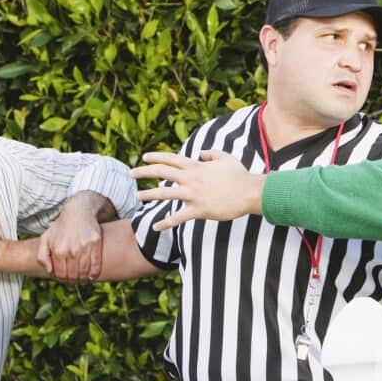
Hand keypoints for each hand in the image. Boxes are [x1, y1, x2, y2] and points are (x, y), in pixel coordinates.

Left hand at [38, 192, 105, 280]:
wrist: (78, 211)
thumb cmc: (61, 226)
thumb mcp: (46, 237)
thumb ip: (42, 255)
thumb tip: (49, 271)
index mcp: (58, 251)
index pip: (60, 274)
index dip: (63, 279)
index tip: (66, 279)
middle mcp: (71, 250)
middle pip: (73, 275)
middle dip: (74, 280)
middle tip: (75, 280)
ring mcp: (84, 247)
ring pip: (85, 272)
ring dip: (83, 279)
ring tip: (83, 279)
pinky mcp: (96, 243)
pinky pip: (96, 264)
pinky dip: (94, 273)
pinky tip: (92, 276)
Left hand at [131, 150, 263, 230]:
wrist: (250, 192)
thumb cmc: (239, 175)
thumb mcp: (225, 158)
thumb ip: (211, 154)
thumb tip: (200, 153)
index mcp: (196, 166)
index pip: (171, 159)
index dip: (156, 157)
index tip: (145, 157)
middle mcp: (191, 179)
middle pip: (162, 172)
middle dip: (144, 172)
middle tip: (131, 172)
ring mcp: (193, 195)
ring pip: (165, 194)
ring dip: (148, 194)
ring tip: (136, 196)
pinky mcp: (199, 211)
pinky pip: (178, 218)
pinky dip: (166, 223)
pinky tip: (155, 227)